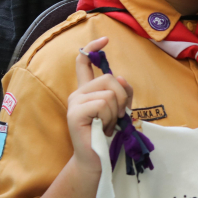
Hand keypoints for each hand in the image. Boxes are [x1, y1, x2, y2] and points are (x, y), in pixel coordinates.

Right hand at [68, 37, 133, 174]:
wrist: (98, 157)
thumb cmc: (109, 133)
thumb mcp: (120, 108)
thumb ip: (122, 91)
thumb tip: (119, 79)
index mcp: (87, 90)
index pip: (84, 63)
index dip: (93, 49)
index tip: (105, 39)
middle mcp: (78, 93)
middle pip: (109, 78)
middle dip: (122, 98)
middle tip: (116, 117)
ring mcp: (75, 103)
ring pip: (109, 92)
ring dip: (116, 111)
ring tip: (107, 124)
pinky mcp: (75, 113)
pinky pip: (103, 104)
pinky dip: (109, 117)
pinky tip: (102, 127)